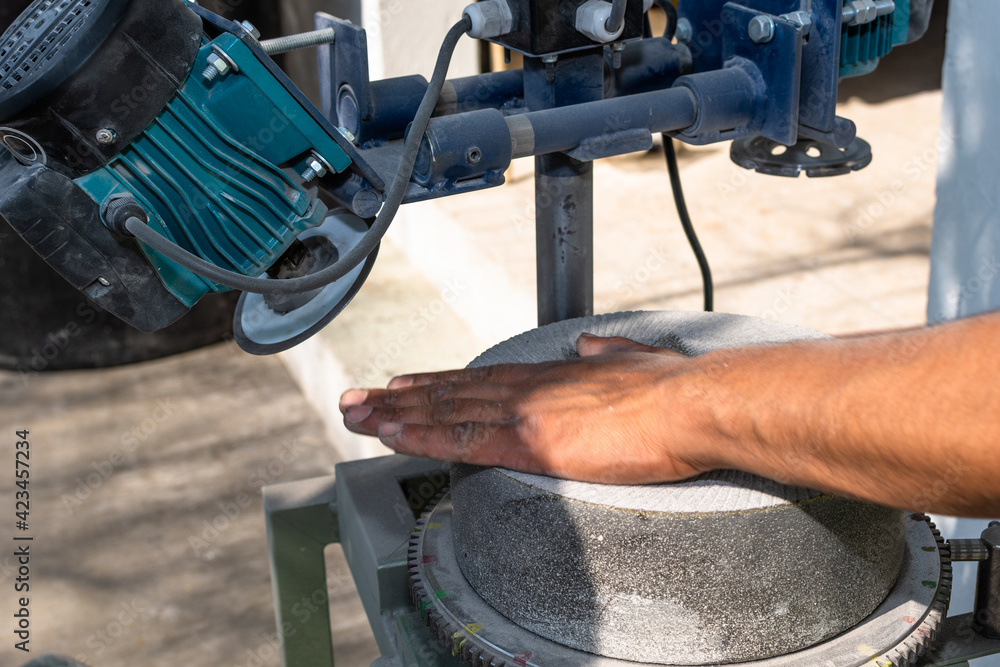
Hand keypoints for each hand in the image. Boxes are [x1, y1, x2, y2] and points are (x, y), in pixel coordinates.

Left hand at [339, 334, 714, 483]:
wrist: (691, 403)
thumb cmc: (675, 389)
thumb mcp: (639, 360)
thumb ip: (611, 353)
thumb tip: (592, 343)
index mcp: (554, 376)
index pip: (482, 380)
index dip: (439, 384)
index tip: (406, 384)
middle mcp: (530, 388)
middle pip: (450, 393)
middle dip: (399, 398)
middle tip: (357, 397)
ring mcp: (525, 412)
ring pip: (444, 413)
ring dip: (395, 415)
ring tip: (356, 415)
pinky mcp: (531, 441)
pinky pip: (462, 441)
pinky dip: (420, 437)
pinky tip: (390, 436)